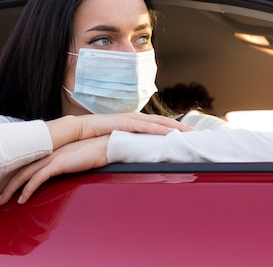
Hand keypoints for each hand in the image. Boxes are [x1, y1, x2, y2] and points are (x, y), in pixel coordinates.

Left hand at [0, 135, 108, 204]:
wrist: (106, 144)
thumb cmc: (92, 151)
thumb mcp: (70, 157)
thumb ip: (58, 163)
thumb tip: (50, 173)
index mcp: (46, 149)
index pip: (21, 163)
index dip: (7, 175)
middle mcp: (45, 152)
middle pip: (17, 169)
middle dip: (1, 184)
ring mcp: (51, 157)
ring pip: (23, 175)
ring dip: (8, 190)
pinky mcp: (59, 164)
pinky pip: (38, 179)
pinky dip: (27, 190)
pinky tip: (21, 200)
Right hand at [47, 113, 193, 148]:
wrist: (75, 130)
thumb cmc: (94, 137)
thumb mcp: (115, 142)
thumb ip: (127, 145)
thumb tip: (137, 155)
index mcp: (133, 122)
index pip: (157, 124)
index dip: (173, 128)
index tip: (187, 134)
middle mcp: (134, 118)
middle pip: (162, 121)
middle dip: (180, 126)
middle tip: (196, 133)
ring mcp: (129, 118)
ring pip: (157, 122)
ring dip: (174, 127)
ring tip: (189, 133)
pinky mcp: (123, 123)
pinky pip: (145, 126)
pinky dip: (159, 129)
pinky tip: (171, 134)